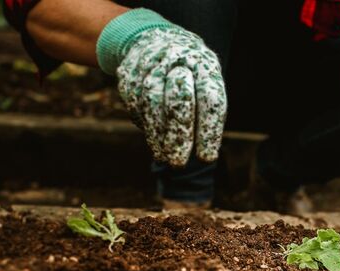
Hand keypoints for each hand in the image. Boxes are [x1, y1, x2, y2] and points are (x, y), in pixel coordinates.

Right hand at [116, 26, 226, 166]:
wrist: (151, 39)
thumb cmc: (189, 73)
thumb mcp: (204, 83)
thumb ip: (204, 112)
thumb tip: (203, 155)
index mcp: (204, 64)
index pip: (211, 100)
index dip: (209, 131)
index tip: (206, 158)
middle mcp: (178, 58)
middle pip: (179, 99)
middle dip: (179, 135)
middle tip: (179, 163)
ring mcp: (150, 63)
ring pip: (152, 103)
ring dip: (158, 136)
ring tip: (165, 157)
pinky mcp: (129, 72)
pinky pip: (136, 104)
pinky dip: (146, 126)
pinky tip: (154, 142)